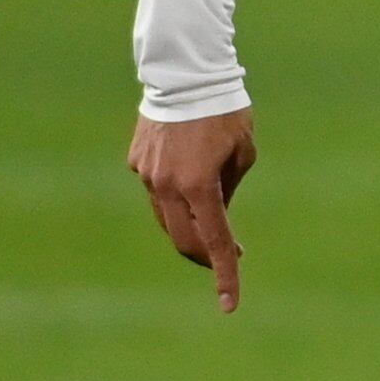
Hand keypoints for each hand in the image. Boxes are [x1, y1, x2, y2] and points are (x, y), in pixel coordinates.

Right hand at [130, 108, 257, 310]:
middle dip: (207, 256)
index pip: (216, 242)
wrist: (185, 75)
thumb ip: (229, 189)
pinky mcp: (136, 162)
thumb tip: (216, 215)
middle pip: (184, 240)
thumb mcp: (243, 153)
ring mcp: (147, 175)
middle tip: (228, 259)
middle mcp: (168, 186)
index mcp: (199, 186)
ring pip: (167, 218)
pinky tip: (189, 180)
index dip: (225, 275)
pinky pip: (157, 190)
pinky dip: (175, 196)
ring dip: (189, 227)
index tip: (230, 305)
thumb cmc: (226, 112)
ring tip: (213, 222)